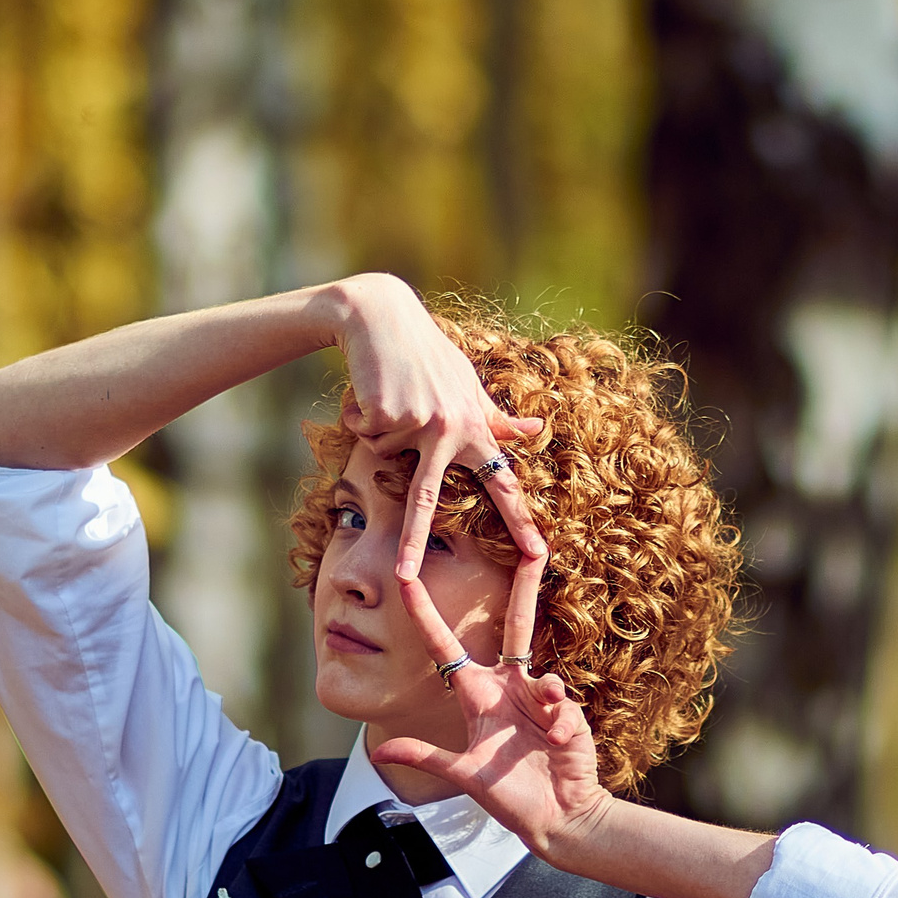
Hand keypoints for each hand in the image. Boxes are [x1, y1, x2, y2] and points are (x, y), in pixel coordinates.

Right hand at [330, 273, 545, 578]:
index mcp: (475, 428)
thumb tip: (537, 427)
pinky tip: (372, 388)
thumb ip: (496, 416)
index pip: (501, 483)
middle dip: (411, 541)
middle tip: (404, 579)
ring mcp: (416, 423)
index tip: (538, 555)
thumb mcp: (468, 385)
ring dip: (378, 428)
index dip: (520, 521)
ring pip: (383, 454)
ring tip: (390, 395)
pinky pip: (362, 434)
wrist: (383, 318)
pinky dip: (359, 415)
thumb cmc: (429, 356)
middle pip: (427, 498)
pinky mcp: (384, 413)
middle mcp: (449, 431)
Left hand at [367, 552, 611, 864]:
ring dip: (547, 697)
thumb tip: (381, 748)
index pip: (446, 646)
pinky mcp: (568, 711)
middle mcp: (509, 687)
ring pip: (543, 674)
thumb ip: (425, 757)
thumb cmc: (509, 795)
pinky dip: (559, 723)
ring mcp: (540, 697)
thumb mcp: (463, 774)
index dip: (425, 613)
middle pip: (516, 625)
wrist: (557, 817)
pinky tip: (559, 742)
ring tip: (549, 732)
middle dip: (525, 586)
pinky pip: (561, 704)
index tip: (406, 578)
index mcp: (478, 695)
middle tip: (531, 544)